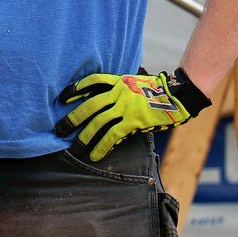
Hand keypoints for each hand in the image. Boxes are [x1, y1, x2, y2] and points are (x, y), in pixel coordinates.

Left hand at [53, 68, 211, 161]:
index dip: (75, 89)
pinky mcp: (134, 121)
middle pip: (90, 105)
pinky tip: (94, 155)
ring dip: (84, 137)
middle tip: (59, 129)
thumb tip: (106, 98)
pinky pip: (113, 135)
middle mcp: (119, 93)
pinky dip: (102, 146)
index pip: (92, 82)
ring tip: (74, 149)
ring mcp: (126, 107)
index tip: (62, 97)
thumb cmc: (158, 89)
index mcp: (118, 81)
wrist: (178, 94)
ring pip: (99, 122)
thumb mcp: (135, 82)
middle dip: (73, 118)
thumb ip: (120, 88)